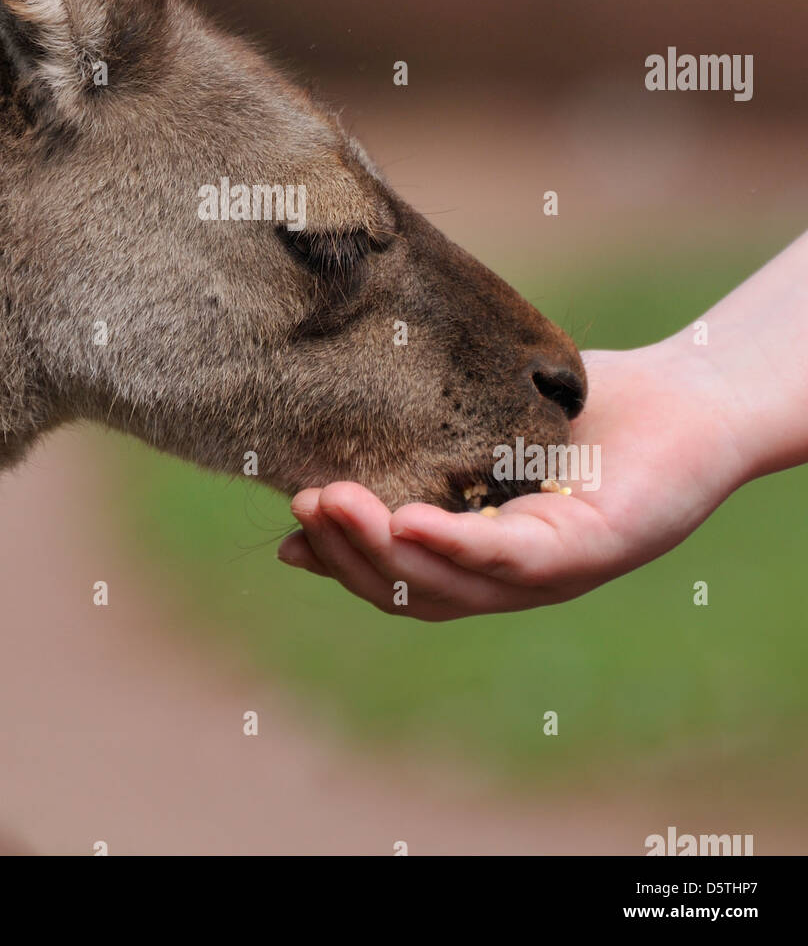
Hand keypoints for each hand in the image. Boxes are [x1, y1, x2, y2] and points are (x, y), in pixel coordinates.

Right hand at [277, 337, 748, 619]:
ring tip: (332, 503)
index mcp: (487, 552)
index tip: (292, 530)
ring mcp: (551, 572)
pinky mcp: (589, 551)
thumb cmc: (591, 405)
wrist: (693, 394)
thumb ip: (425, 442)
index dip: (343, 561)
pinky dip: (452, 544)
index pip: (402, 575)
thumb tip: (340, 432)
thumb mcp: (488, 424)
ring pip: (448, 584)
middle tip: (304, 502)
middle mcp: (514, 576)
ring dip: (381, 551)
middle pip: (412, 590)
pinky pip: (507, 558)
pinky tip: (406, 519)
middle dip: (347, 554)